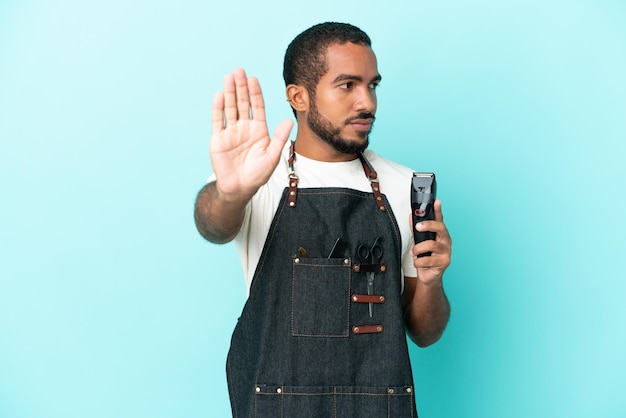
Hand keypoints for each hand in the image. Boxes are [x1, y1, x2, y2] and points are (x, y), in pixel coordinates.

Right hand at [210, 68, 293, 201]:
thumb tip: (289, 121)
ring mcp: (231, 132)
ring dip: (229, 93)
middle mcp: (244, 128)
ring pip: (230, 108)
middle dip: (241, 87)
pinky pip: (218, 121)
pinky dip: (218, 109)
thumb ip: (279, 138)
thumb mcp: (272, 156)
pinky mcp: (218, 139)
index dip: (255, 93)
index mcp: (258, 130)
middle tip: (239, 71)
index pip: (257, 107)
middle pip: (242, 103)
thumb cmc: (257, 175)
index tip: (253, 79)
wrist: (239, 189)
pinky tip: (219, 96)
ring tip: (228, 77)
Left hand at [411, 200, 451, 285]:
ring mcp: (446, 252)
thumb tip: (411, 216)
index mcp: (440, 234)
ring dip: (418, 249)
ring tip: (415, 253)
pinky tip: (419, 263)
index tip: (436, 201)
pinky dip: (418, 262)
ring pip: (431, 245)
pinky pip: (427, 260)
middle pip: (440, 228)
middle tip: (418, 227)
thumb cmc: (426, 257)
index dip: (438, 210)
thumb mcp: (419, 242)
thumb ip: (416, 230)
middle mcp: (446, 241)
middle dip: (428, 225)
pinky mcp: (444, 263)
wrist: (429, 276)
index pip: (440, 219)